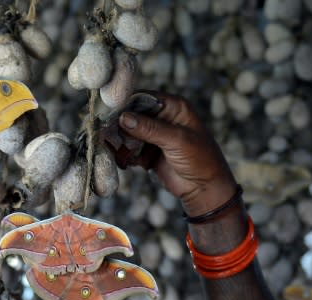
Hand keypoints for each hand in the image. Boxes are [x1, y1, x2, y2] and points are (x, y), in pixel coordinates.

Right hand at [116, 92, 238, 217]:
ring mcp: (153, 135)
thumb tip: (123, 118)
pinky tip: (124, 163)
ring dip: (120, 143)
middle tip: (108, 137)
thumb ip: (150, 128)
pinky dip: (124, 156)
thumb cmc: (200, 159)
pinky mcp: (146, 152)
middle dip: (119, 127)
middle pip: (131, 116)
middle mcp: (161, 118)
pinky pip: (128, 149)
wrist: (203, 189)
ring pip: (127, 134)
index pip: (143, 98)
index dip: (125, 105)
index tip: (108, 114)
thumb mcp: (177, 140)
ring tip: (117, 153)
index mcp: (173, 107)